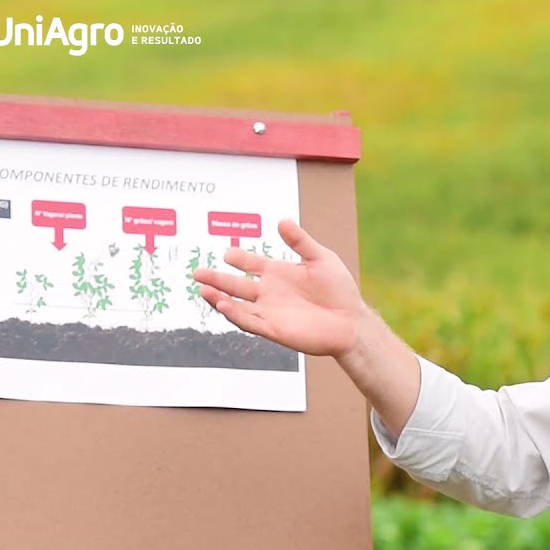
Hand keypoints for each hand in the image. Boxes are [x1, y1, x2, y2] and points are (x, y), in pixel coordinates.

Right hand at [192, 218, 365, 356]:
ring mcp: (270, 312)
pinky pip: (250, 322)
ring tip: (204, 290)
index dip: (238, 258)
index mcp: (279, 274)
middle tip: (198, 272)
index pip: (251, 263)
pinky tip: (224, 305)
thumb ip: (300, 241)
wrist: (352, 322)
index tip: (228, 253)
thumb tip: (282, 221)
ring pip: (237, 304)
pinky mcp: (274, 329)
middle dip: (217, 279)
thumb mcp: (321, 258)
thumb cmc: (340, 291)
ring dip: (220, 298)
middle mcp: (270, 293)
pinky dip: (235, 314)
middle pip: (236, 284)